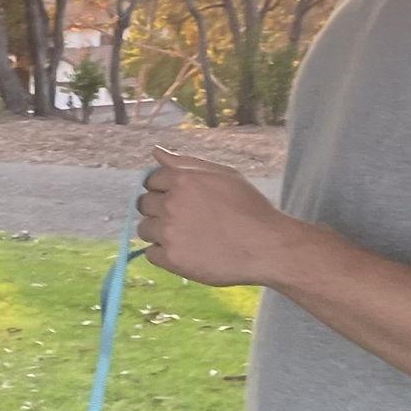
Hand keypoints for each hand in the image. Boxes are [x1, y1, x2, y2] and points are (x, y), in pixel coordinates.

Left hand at [135, 146, 291, 288]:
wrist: (266, 246)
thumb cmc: (249, 208)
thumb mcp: (223, 175)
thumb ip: (185, 162)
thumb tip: (155, 152)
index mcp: (181, 180)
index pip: (151, 180)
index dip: (164, 189)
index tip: (181, 200)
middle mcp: (170, 204)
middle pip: (143, 204)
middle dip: (159, 210)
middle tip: (185, 219)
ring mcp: (169, 232)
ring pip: (145, 229)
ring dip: (159, 232)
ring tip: (187, 237)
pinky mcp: (171, 258)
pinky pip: (151, 254)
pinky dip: (164, 254)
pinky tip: (186, 252)